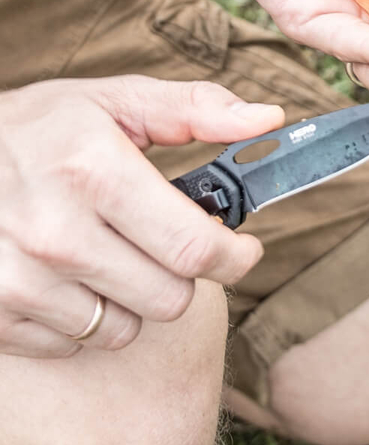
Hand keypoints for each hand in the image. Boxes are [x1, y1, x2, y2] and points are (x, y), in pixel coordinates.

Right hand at [0, 76, 283, 358]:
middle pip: (169, 298)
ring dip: (132, 297)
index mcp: (94, 170)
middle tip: (165, 242)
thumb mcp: (113, 101)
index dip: (235, 255)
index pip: (193, 247)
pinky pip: (74, 343)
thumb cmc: (38, 128)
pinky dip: (83, 317)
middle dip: (183, 273)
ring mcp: (20, 279)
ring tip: (110, 252)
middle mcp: (55, 230)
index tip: (243, 249)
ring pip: (125, 328)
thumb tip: (267, 119)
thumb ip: (195, 109)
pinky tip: (68, 274)